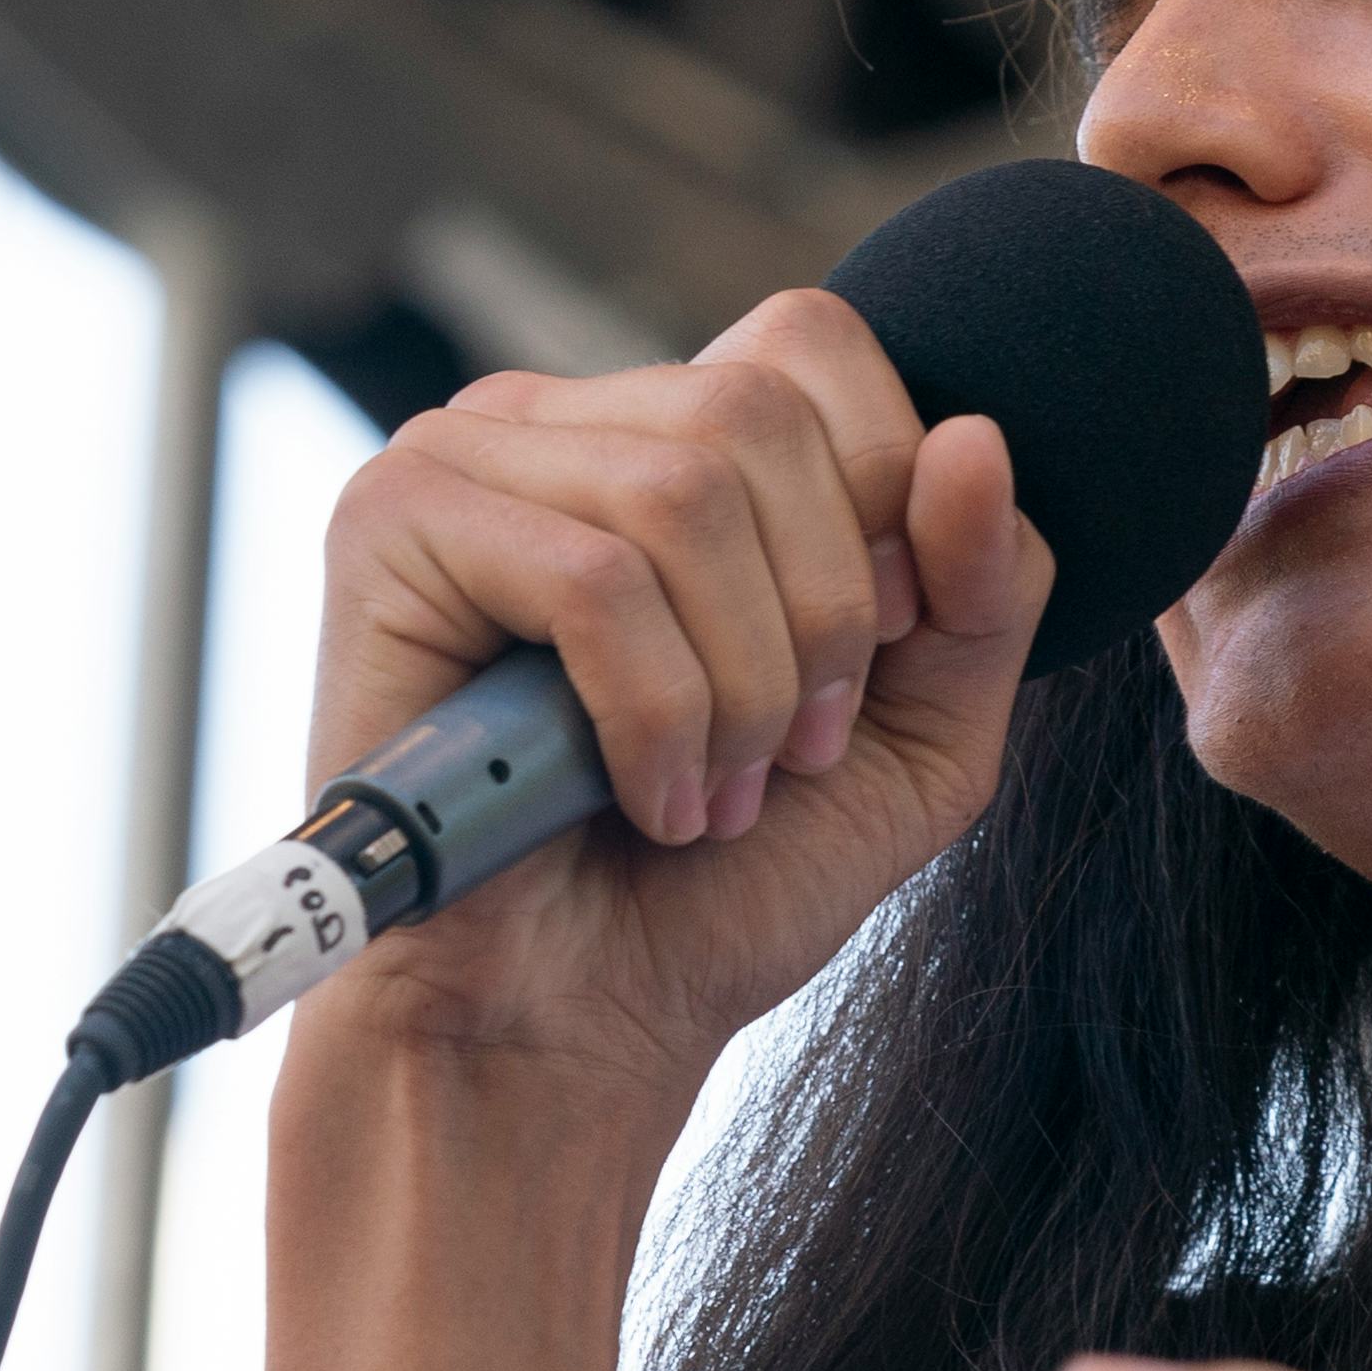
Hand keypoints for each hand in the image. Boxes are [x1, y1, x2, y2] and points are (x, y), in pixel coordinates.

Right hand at [294, 290, 1052, 1115]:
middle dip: (822, 612)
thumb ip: (981, 590)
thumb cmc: (727, 883)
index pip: (815, 345)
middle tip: (792, 756)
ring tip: (716, 793)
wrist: (576, 1025)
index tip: (880, 652)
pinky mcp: (389, 528)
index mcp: (680, 436)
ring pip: (684, 492)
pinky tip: (645, 798)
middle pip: (760, 411)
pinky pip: (590, 577)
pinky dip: (654, 714)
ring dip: (742, 683)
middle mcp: (565, 419)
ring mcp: (462, 459)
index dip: (886, 497)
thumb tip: (975, 434)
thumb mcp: (921, 736)